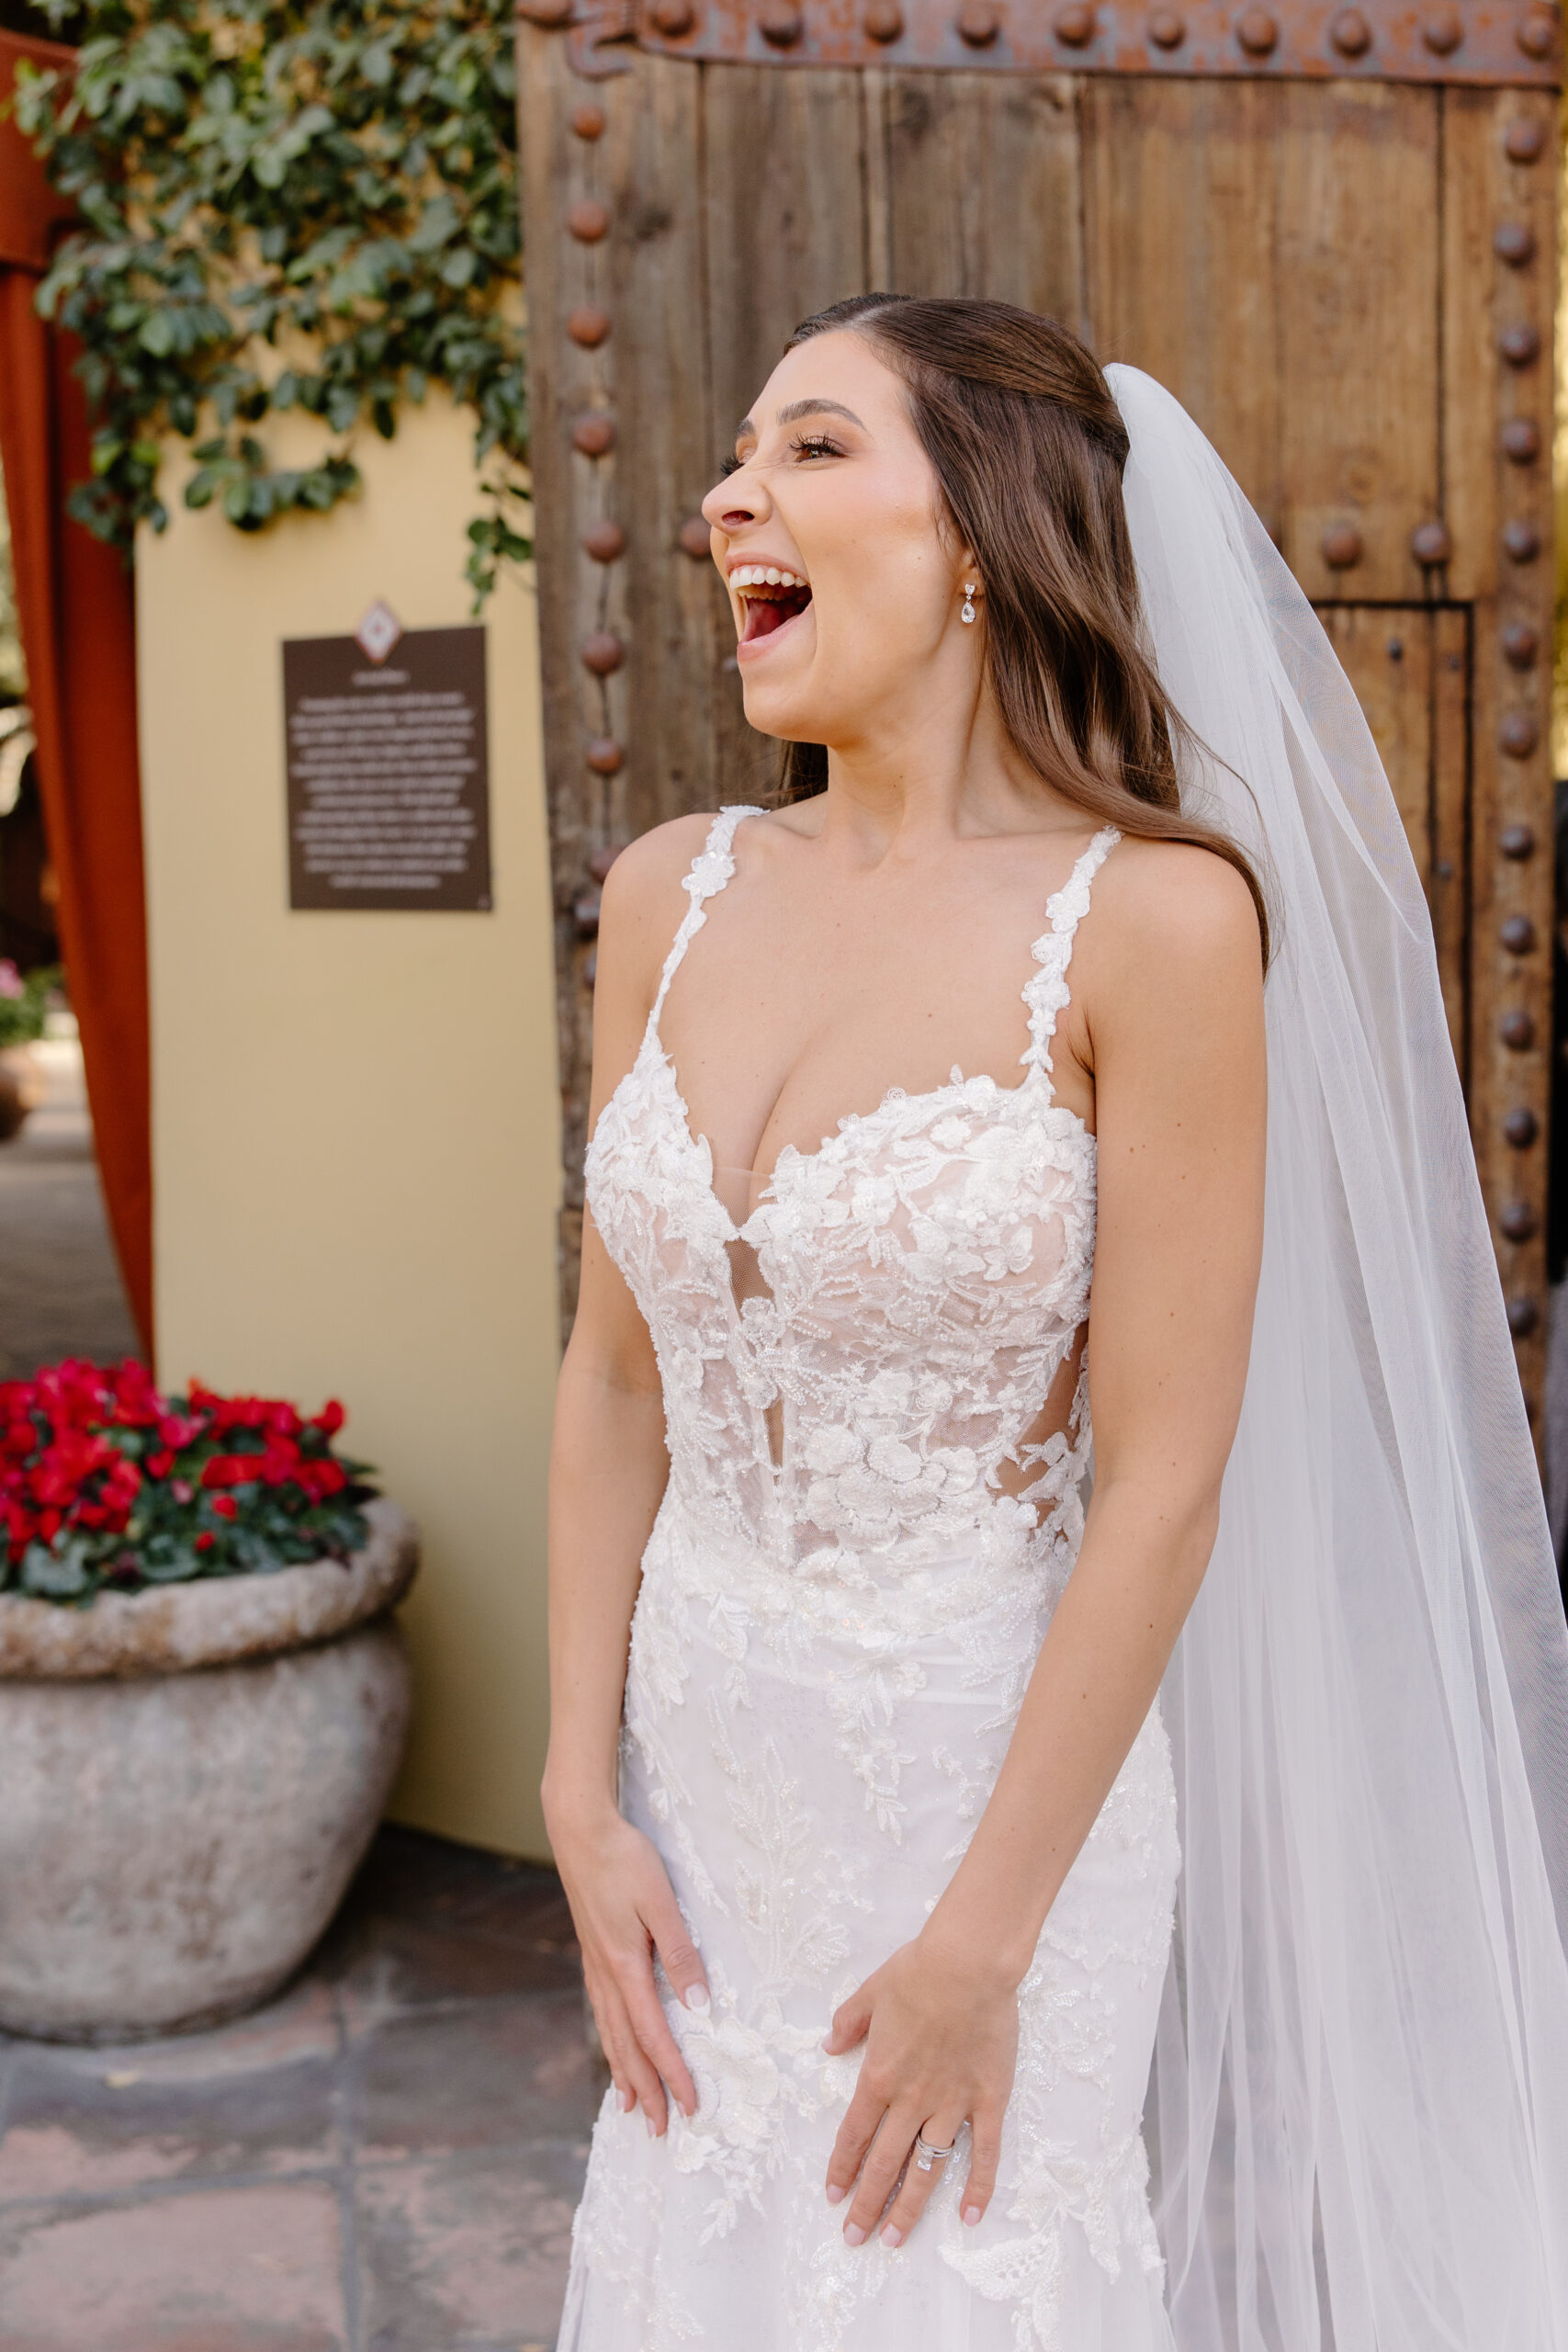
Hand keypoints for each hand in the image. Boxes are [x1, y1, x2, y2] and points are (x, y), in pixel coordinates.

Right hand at [552, 1805, 709, 2136]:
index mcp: (626, 1968)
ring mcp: (595, 1966)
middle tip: (659, 2130)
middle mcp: (607, 1976)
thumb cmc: (625, 1860)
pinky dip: (610, 2041)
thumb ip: (680, 1952)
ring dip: (623, 2072)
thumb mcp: (661, 1902)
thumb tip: (700, 2005)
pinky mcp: (593, 1953)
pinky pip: (603, 2012)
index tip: (690, 2108)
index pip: (654, 2037)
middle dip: (645, 2090)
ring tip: (629, 2106)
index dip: (673, 2075)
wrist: (580, 1831)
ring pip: (610, 2033)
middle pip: (627, 2047)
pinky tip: (613, 2044)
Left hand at [822, 1928, 1017, 2247]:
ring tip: (894, 2239)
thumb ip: (848, 2024)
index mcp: (879, 2076)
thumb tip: (829, 2047)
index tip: (833, 2198)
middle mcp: (912, 2100)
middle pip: (884, 2164)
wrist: (968, 1963)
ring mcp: (952, 2104)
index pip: (853, 2136)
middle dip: (866, 2205)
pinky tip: (970, 2217)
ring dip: (908, 2208)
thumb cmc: (918, 1971)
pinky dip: (977, 2187)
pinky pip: (983, 2153)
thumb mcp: (869, 1993)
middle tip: (854, 2238)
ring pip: (926, 2169)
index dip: (842, 2170)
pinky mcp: (988, 2101)